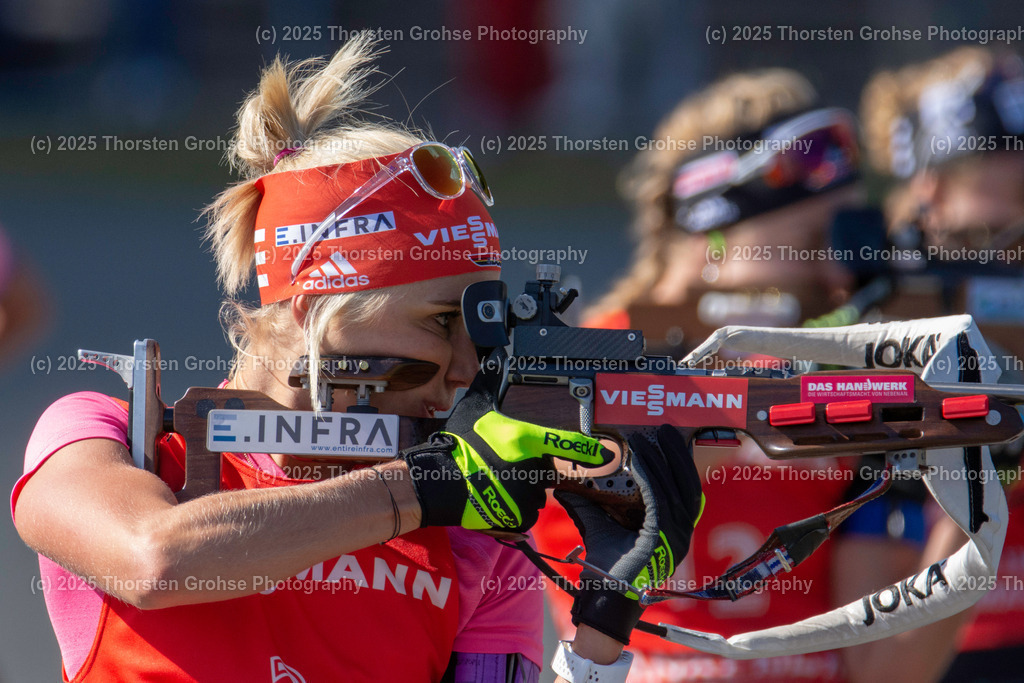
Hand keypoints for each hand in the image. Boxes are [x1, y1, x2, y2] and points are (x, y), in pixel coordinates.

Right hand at [403, 352, 613, 531]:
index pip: (565, 443)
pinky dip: (515, 507)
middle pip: (545, 467)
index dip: (589, 450)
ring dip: (523, 487)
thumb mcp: (473, 407)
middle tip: (504, 463)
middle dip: (531, 466)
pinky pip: (526, 511)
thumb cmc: (456, 444)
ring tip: (496, 480)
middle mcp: (530, 467)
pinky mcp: (520, 515)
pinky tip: (496, 496)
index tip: (604, 454)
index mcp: (524, 439)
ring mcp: (526, 494)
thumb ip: (489, 382)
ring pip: (536, 491)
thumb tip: (496, 356)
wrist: (439, 483)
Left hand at [554, 425, 703, 643]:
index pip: (682, 488)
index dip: (678, 462)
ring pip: (672, 487)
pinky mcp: (662, 536)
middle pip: (684, 483)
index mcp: (673, 529)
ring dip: (660, 459)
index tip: (667, 440)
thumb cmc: (608, 567)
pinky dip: (649, 476)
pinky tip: (638, 459)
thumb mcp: (598, 527)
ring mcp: (675, 535)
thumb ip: (587, 505)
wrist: (606, 595)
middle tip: (665, 429)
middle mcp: (680, 531)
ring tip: (650, 437)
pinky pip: (657, 499)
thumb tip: (565, 486)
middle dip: (675, 453)